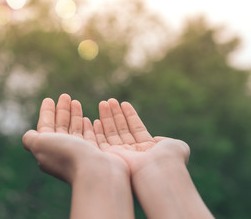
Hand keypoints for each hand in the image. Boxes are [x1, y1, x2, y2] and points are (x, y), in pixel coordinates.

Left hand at [23, 94, 134, 218]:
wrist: (96, 172)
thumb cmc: (67, 155)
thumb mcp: (40, 144)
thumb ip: (31, 138)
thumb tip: (29, 135)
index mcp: (50, 151)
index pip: (46, 129)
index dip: (46, 114)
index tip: (49, 100)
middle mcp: (65, 154)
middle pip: (62, 128)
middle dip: (62, 112)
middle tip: (65, 96)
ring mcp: (83, 155)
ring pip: (77, 131)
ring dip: (75, 116)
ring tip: (76, 102)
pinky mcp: (99, 155)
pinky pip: (93, 138)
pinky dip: (90, 127)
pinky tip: (92, 120)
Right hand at [94, 99, 212, 218]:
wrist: (158, 171)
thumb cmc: (169, 159)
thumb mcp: (175, 145)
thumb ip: (165, 140)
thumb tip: (156, 139)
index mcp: (147, 148)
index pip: (136, 128)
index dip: (130, 116)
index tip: (124, 103)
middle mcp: (133, 152)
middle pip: (122, 129)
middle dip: (116, 114)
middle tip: (109, 101)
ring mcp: (121, 155)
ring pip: (112, 133)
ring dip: (107, 118)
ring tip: (104, 103)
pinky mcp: (111, 158)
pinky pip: (102, 143)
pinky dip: (98, 132)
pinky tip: (96, 120)